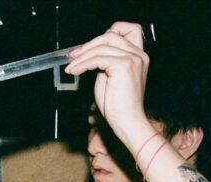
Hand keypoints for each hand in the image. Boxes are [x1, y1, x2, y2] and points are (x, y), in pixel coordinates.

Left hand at [65, 21, 149, 139]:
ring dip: (82, 55)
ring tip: (71, 66)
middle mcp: (139, 55)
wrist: (127, 123)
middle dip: (89, 44)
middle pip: (111, 34)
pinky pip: (98, 58)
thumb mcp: (109, 77)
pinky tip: (75, 71)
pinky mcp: (124, 66)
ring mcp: (133, 59)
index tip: (90, 47)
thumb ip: (104, 62)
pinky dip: (83, 63)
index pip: (129, 29)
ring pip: (102, 46)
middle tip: (73, 56)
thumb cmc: (118, 106)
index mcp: (139, 56)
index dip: (109, 32)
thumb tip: (88, 53)